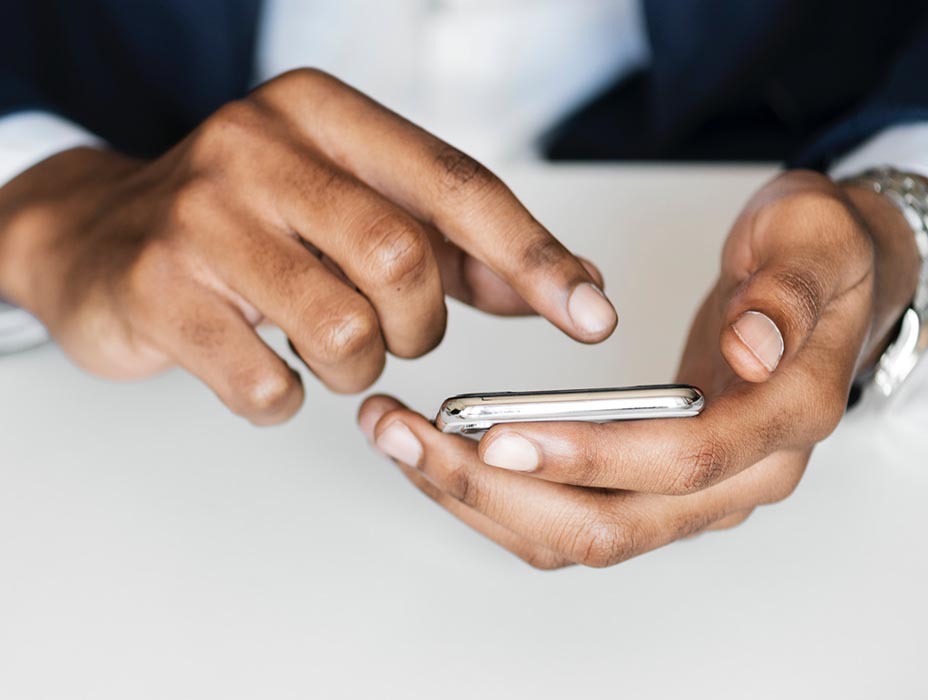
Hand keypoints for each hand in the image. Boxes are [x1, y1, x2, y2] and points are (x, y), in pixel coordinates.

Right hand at [0, 68, 615, 423]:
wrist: (95, 237)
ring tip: (322, 348)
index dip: (533, 257)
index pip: (454, 185)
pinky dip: (283, 398)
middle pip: (402, 259)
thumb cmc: (245, 225)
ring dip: (354, 367)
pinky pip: (267, 385)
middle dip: (416, 327)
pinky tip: (260, 367)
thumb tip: (561, 286)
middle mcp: (256, 146)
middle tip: (390, 333)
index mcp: (319, 113)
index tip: (590, 314)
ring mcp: (198, 218)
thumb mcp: (348, 207)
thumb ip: (453, 244)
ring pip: (342, 331)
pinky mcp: (156, 291)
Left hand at [358, 170, 920, 567]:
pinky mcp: (650, 485)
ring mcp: (692, 494)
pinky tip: (439, 453)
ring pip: (574, 535)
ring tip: (399, 439)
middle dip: (496, 490)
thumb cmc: (817, 260)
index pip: (681, 464)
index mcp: (783, 422)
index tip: (498, 435)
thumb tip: (752, 347)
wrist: (827, 286)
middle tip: (408, 435)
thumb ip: (787, 292)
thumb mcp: (814, 240)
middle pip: (608, 525)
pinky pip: (566, 517)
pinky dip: (496, 496)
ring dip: (478, 499)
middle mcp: (739, 479)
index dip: (589, 457)